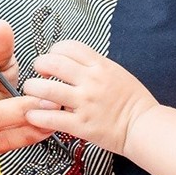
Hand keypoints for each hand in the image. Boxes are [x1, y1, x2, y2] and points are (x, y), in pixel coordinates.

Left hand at [21, 40, 157, 155]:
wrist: (144, 126)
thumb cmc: (133, 101)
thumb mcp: (117, 72)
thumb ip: (94, 66)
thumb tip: (71, 62)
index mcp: (100, 66)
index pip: (69, 47)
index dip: (54, 51)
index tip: (52, 58)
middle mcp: (91, 81)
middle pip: (53, 63)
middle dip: (40, 65)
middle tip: (38, 73)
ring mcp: (85, 103)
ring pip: (47, 90)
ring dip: (33, 89)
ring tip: (31, 92)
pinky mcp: (81, 125)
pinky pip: (51, 117)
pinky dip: (36, 115)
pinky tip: (32, 114)